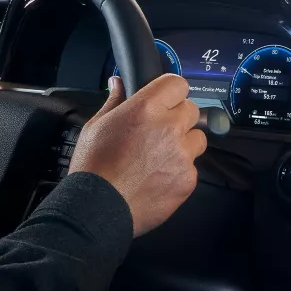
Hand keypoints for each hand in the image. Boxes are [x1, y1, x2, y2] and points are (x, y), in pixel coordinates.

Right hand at [69, 73, 205, 236]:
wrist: (99, 207)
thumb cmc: (93, 167)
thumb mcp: (96, 126)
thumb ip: (114, 101)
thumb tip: (118, 83)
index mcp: (146, 108)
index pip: (178, 84)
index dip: (172, 92)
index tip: (166, 101)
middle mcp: (169, 127)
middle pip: (191, 110)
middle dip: (178, 118)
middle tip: (159, 132)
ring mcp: (182, 154)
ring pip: (197, 139)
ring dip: (184, 143)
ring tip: (160, 157)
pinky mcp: (188, 179)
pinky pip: (193, 167)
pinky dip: (180, 171)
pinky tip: (158, 178)